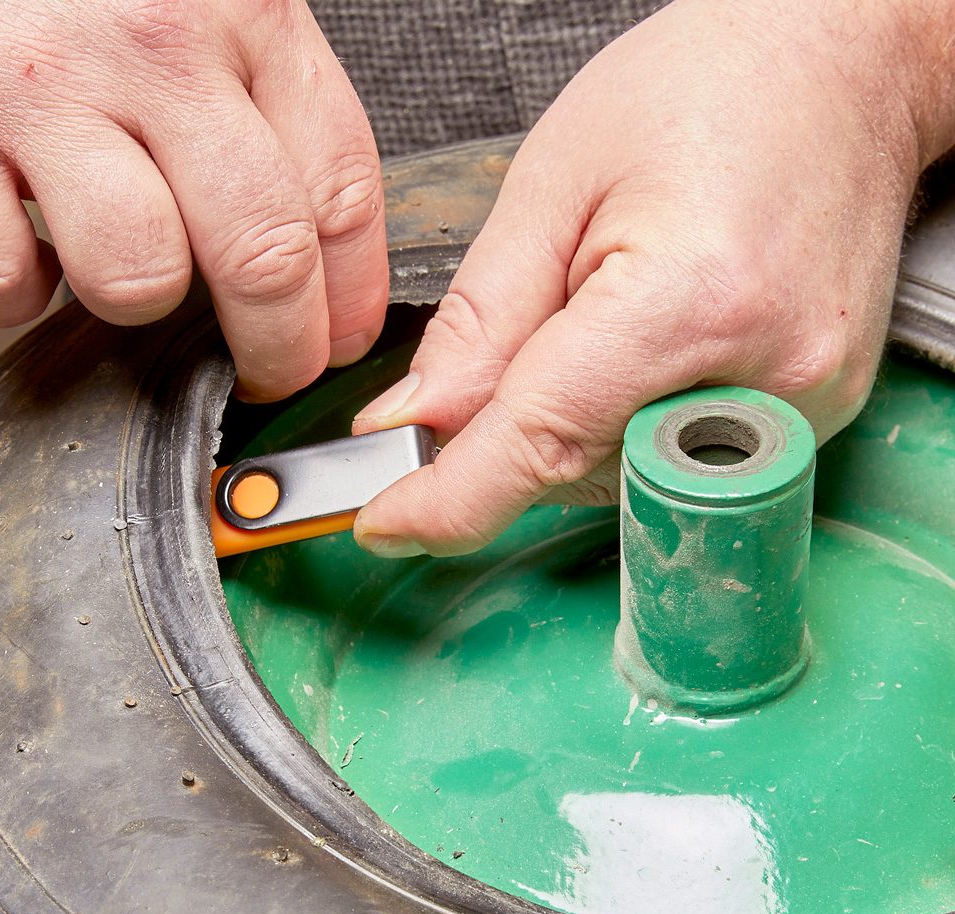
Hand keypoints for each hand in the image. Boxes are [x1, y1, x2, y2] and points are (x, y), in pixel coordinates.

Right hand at [0, 0, 387, 398]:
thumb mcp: (203, 1)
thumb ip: (264, 106)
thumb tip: (312, 263)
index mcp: (242, 10)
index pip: (340, 192)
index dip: (349, 299)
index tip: (336, 343)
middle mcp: (152, 46)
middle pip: (262, 254)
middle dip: (278, 349)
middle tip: (268, 373)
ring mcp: (39, 86)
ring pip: (137, 277)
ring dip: (137, 303)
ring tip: (122, 267)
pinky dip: (13, 295)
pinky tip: (23, 251)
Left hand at [351, 0, 954, 556]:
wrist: (844, 73)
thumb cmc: (714, 90)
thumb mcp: (553, 185)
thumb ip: (479, 323)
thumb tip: (414, 424)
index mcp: (694, 303)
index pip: (539, 445)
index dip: (447, 501)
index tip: (385, 524)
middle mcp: (764, 378)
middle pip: (572, 470)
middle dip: (513, 429)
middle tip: (534, 323)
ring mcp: (799, 412)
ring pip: (617, 477)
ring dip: (574, 420)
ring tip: (614, 305)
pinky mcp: (809, 424)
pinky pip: (669, 462)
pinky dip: (625, 420)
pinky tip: (647, 342)